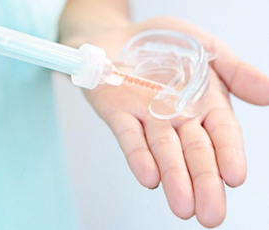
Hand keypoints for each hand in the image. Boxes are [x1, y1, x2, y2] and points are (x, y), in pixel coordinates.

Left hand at [84, 17, 268, 227]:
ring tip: (182, 207)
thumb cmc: (166, 43)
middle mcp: (178, 118)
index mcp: (204, 104)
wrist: (121, 37)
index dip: (229, 155)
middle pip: (195, 153)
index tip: (235, 177)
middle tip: (211, 215)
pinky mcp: (119, 114)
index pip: (222, 135)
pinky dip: (139, 157)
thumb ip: (235, 71)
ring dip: (173, 178)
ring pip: (163, 152)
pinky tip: (149, 178)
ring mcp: (147, 118)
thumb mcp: (207, 48)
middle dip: (203, 182)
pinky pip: (130, 138)